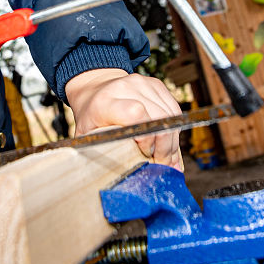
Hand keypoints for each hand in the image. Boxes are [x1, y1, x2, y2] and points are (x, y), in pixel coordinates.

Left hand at [65, 68, 182, 170]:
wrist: (96, 89)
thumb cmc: (92, 118)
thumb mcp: (89, 139)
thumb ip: (107, 156)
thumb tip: (134, 180)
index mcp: (105, 103)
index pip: (135, 113)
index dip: (146, 137)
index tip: (145, 154)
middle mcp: (125, 88)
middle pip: (158, 118)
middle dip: (164, 147)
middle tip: (161, 164)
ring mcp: (143, 83)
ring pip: (170, 116)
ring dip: (172, 141)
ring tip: (165, 156)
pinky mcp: (155, 84)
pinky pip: (174, 109)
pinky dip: (174, 129)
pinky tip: (167, 141)